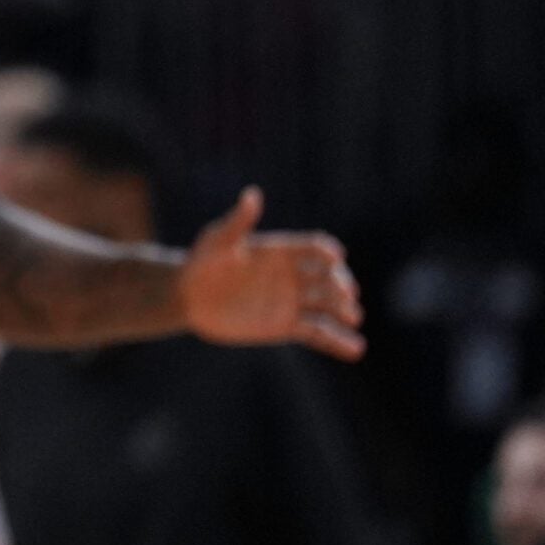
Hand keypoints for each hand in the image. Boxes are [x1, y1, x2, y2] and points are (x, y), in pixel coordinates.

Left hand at [178, 187, 365, 360]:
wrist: (188, 298)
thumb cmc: (201, 263)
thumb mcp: (217, 241)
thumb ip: (237, 222)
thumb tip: (252, 195)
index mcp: (281, 251)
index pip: (313, 248)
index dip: (326, 251)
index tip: (334, 258)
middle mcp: (292, 275)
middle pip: (327, 278)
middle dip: (340, 285)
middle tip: (347, 295)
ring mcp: (291, 302)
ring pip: (326, 307)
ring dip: (345, 312)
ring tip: (354, 318)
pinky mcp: (286, 326)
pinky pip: (317, 334)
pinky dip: (336, 342)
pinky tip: (355, 349)